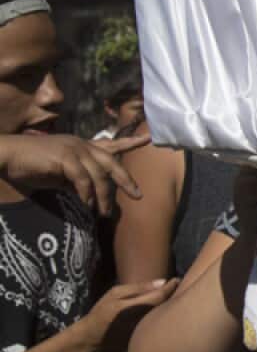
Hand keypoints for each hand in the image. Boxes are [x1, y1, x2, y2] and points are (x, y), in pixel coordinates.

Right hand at [0, 133, 148, 214]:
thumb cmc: (31, 166)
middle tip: (137, 195)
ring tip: (103, 213)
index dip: (129, 142)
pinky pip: (83, 178)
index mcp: (81, 146)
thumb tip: (93, 195)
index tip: (148, 139)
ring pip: (99, 174)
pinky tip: (86, 204)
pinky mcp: (65, 157)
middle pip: (112, 162)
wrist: (7, 156)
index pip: (110, 144)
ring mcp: (74, 149)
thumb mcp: (61, 175)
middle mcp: (81, 144)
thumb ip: (78, 180)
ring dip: (103, 196)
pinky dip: (86, 193)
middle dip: (126, 179)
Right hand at [81, 279, 179, 351]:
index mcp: (135, 307)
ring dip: (171, 309)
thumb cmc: (101, 312)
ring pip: (165, 318)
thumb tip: (163, 281)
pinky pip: (160, 328)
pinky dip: (164, 321)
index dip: (172, 286)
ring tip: (173, 300)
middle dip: (174, 297)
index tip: (177, 280)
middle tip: (178, 289)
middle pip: (167, 307)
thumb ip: (138, 288)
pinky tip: (163, 316)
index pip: (161, 295)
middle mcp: (144, 321)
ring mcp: (146, 334)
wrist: (91, 339)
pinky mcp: (146, 342)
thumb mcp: (114, 294)